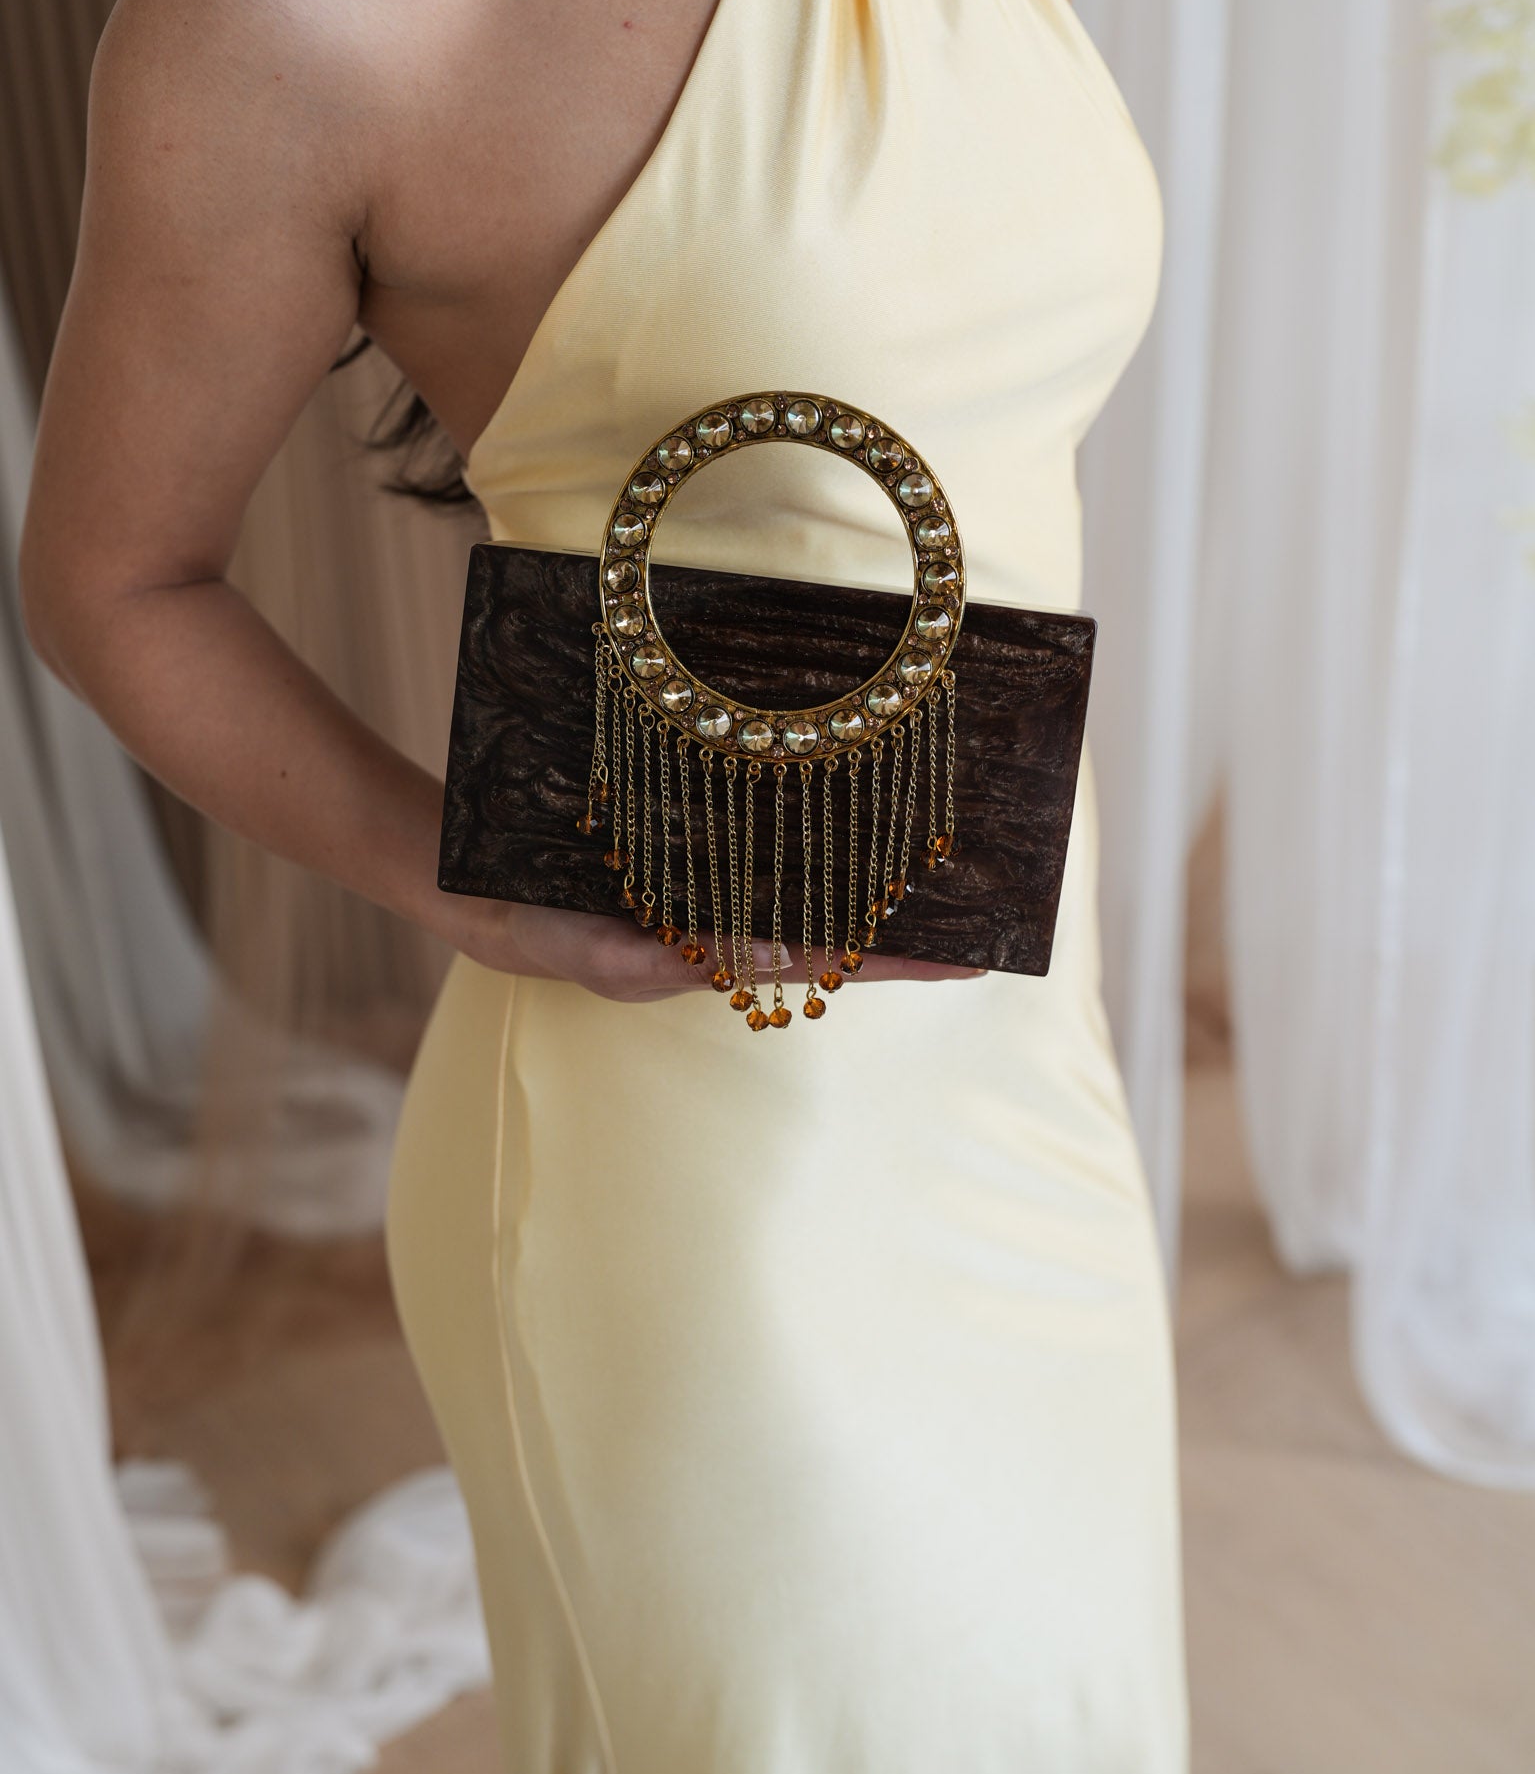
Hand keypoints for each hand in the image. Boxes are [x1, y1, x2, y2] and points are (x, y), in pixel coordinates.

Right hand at [433, 891, 985, 1003]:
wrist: (482, 895)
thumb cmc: (541, 934)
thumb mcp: (601, 956)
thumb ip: (670, 959)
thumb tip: (761, 955)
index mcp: (721, 957)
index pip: (832, 961)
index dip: (901, 961)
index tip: (976, 960)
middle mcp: (733, 926)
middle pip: (841, 927)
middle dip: (908, 921)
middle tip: (988, 903)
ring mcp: (717, 890)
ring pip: (813, 887)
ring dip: (871, 876)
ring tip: (940, 855)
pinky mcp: (697, 853)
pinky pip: (769, 848)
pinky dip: (812, 838)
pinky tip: (846, 812)